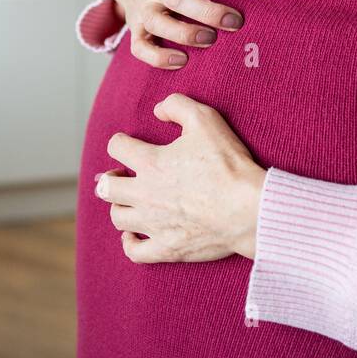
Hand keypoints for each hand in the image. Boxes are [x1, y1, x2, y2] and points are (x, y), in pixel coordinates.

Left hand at [95, 93, 266, 262]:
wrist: (249, 208)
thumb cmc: (228, 164)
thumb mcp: (206, 119)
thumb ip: (177, 105)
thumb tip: (158, 110)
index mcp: (150, 162)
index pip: (116, 147)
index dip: (120, 142)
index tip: (128, 143)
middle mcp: (144, 194)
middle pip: (106, 187)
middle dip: (110, 177)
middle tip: (122, 174)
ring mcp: (153, 224)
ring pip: (118, 217)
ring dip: (119, 206)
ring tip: (130, 201)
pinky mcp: (166, 248)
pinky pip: (134, 252)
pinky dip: (129, 243)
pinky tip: (133, 236)